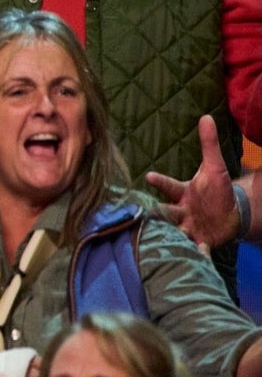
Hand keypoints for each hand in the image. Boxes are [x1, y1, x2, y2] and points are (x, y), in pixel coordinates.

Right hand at [145, 115, 238, 251]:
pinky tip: (196, 259)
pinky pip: (196, 249)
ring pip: (175, 232)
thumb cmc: (217, 190)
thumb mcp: (215, 167)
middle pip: (166, 212)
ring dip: (171, 235)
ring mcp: (189, 227)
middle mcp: (181, 211)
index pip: (168, 187)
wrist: (231, 214)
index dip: (160, 182)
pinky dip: (196, 254)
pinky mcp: (201, 241)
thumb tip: (206, 117)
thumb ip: (208, 144)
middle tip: (146, 215)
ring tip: (164, 240)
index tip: (150, 176)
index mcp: (183, 193)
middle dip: (158, 214)